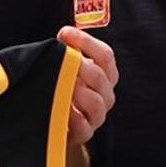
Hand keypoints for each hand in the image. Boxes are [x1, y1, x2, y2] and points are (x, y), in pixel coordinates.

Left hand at [57, 26, 117, 144]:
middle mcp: (105, 94)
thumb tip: (63, 34)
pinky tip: (63, 110)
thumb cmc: (65, 88)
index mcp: (105, 75)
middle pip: (100, 77)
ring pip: (96, 102)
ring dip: (78, 92)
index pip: (105, 55)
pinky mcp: (85, 133)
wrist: (60, 122)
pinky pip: (85, 128)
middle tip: (60, 59)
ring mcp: (98, 115)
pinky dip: (74, 119)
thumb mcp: (69, 68)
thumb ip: (68, 51)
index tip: (65, 33)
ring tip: (62, 85)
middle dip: (79, 66)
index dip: (86, 42)